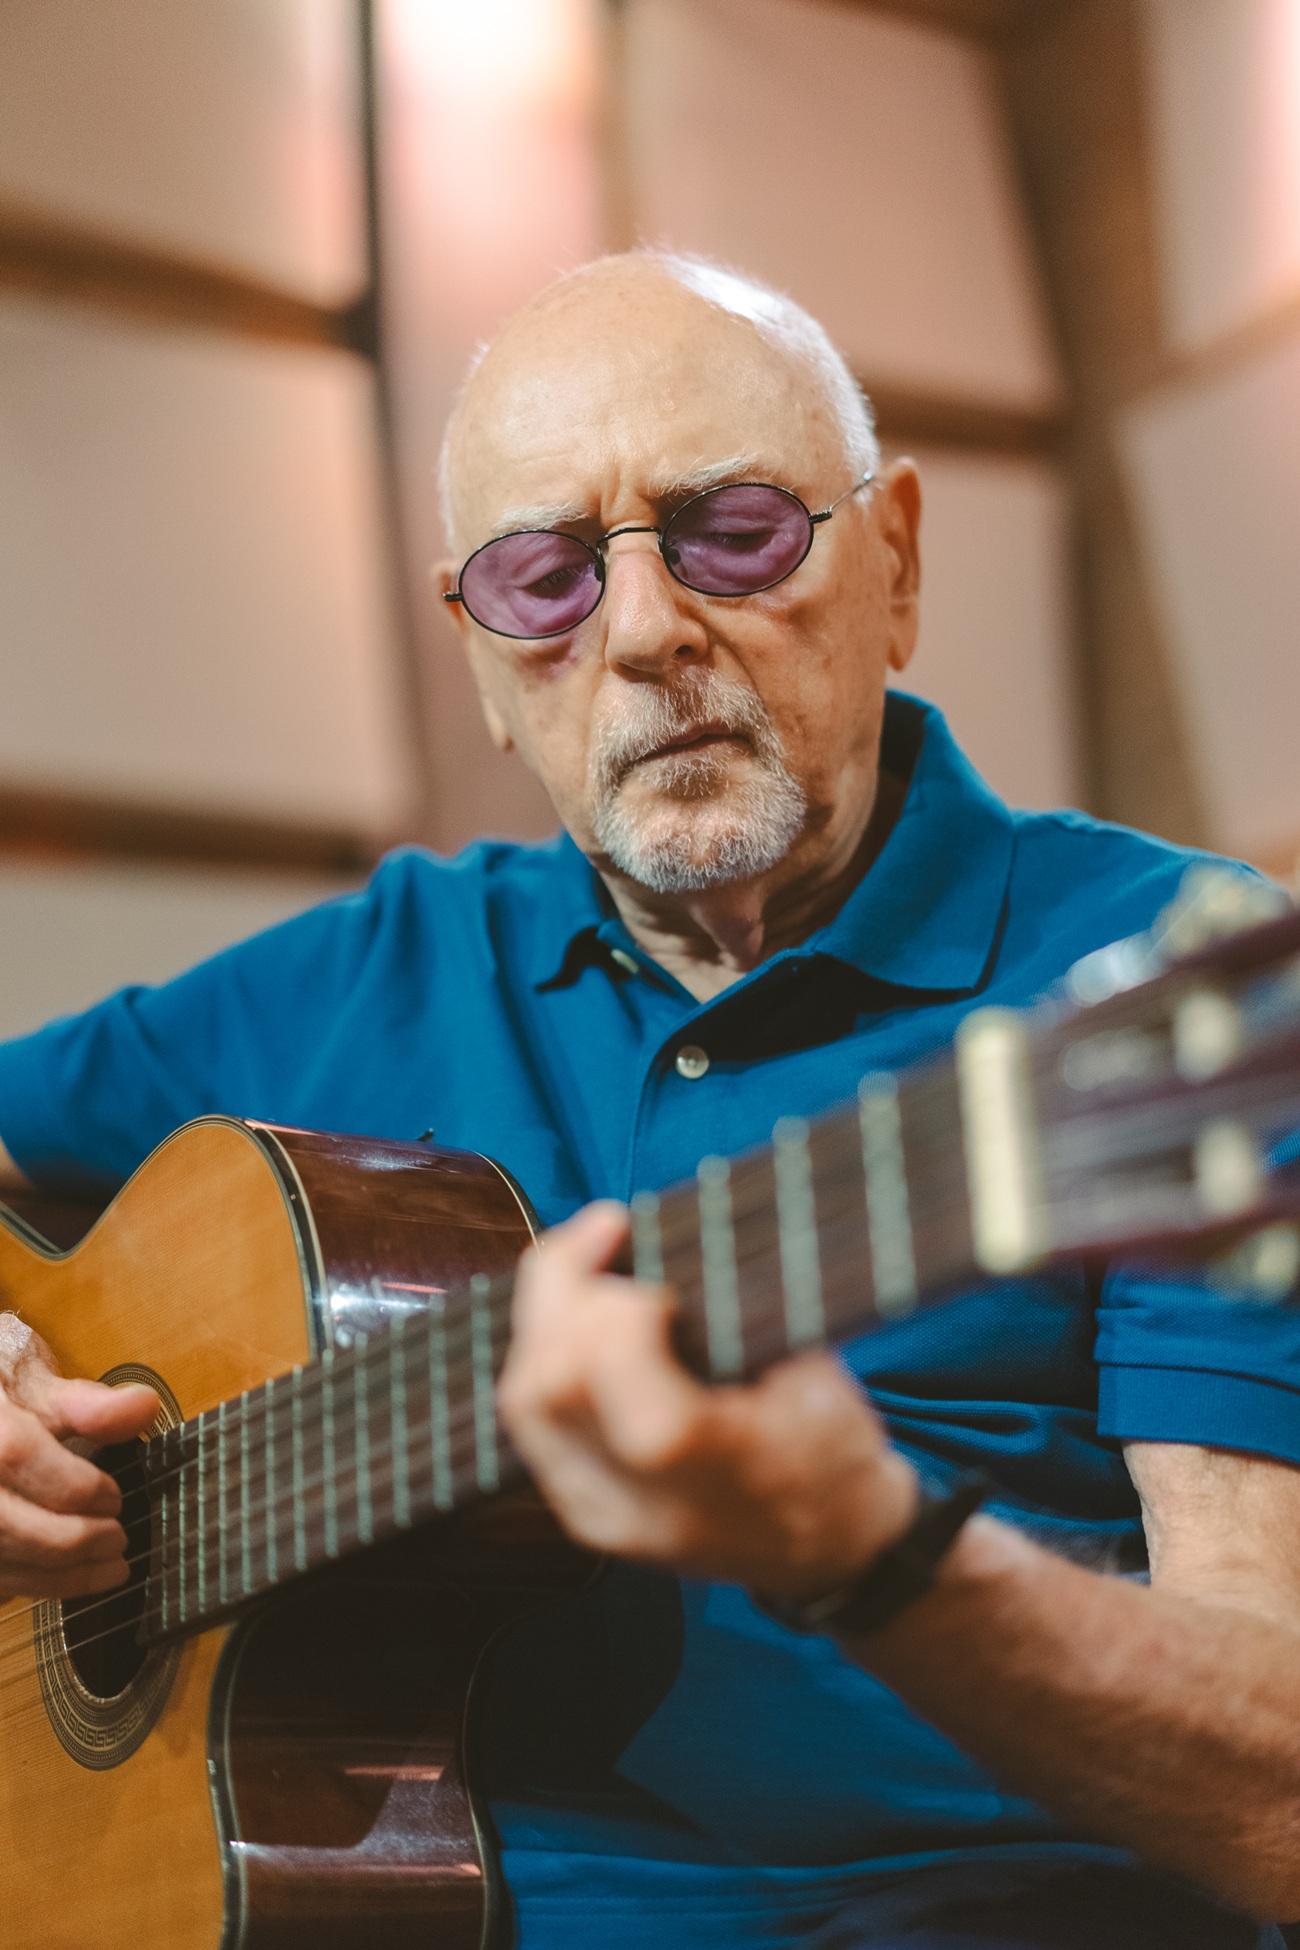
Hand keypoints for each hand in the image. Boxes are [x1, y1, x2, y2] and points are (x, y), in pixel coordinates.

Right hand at [0, 1312, 159, 1599]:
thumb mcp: (34, 1384)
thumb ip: (85, 1403)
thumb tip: (144, 1407)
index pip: (17, 1454)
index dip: (73, 1484)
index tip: (115, 1498)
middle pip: (4, 1523)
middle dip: (71, 1541)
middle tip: (119, 1540)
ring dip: (55, 1578)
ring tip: (108, 1571)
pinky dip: (28, 1584)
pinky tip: (62, 1578)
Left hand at [498, 1202, 918, 1600]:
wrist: (827, 1548)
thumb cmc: (833, 1450)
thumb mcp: (819, 1378)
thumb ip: (735, 1323)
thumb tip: (661, 1247)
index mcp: (732, 1482)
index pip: (645, 1416)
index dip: (633, 1321)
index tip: (664, 1277)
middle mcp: (651, 1513)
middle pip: (554, 1394)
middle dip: (567, 1292)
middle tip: (612, 1233)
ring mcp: (604, 1516)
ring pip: (525, 1399)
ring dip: (545, 1312)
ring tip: (590, 1256)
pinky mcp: (580, 1506)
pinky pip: (531, 1417)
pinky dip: (543, 1348)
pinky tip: (577, 1307)